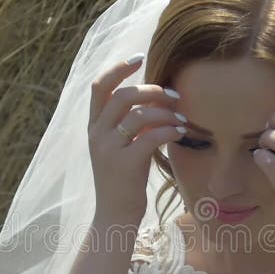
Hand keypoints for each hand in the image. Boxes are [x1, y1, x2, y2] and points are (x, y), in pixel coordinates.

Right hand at [88, 55, 186, 223]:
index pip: (99, 87)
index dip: (118, 69)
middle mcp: (97, 135)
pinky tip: (180, 131)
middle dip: (151, 90)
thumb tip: (155, 98)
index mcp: (94, 127)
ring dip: (164, 111)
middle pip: (122, 96)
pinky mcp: (124, 165)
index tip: (139, 57)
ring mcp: (108, 150)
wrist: (115, 215)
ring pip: (137, 115)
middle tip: (173, 95)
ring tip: (180, 117)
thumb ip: (130, 124)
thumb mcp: (121, 148)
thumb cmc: (123, 181)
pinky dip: (167, 130)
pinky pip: (149, 137)